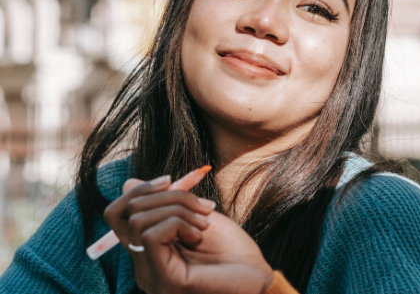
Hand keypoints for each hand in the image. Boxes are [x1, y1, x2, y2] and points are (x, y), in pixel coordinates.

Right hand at [104, 178, 273, 293]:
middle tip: (202, 206)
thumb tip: (129, 183)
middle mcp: (143, 267)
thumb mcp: (195, 218)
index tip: (172, 180)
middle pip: (126, 212)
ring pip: (138, 221)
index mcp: (148, 253)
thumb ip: (166, 203)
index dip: (140, 189)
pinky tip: (199, 235)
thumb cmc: (233, 253)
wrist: (259, 280)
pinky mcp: (166, 282)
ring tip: (204, 223)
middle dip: (167, 195)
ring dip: (177, 208)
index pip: (116, 214)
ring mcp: (152, 277)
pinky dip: (178, 223)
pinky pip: (152, 236)